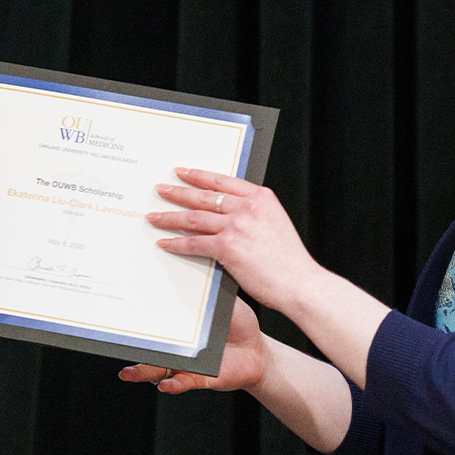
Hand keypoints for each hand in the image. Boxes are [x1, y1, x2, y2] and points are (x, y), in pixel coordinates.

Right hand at [119, 298, 266, 393]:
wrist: (258, 351)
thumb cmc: (239, 323)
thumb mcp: (224, 300)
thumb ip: (210, 287)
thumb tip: (196, 260)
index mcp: (180, 323)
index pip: (154, 317)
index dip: (137, 314)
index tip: (122, 305)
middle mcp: (177, 344)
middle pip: (148, 344)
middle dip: (130, 344)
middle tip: (115, 338)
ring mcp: (185, 362)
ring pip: (158, 368)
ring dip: (142, 371)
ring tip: (128, 372)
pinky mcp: (199, 378)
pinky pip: (183, 382)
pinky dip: (173, 384)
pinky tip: (165, 384)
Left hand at [146, 167, 325, 312]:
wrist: (299, 282)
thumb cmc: (289, 261)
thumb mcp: (275, 223)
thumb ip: (252, 214)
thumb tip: (227, 215)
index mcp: (261, 198)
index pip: (223, 180)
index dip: (199, 175)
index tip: (183, 172)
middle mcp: (247, 207)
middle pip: (204, 196)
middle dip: (178, 192)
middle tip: (161, 189)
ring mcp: (236, 226)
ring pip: (194, 217)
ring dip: (170, 217)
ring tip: (154, 216)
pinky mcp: (227, 247)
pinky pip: (194, 243)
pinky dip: (177, 243)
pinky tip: (165, 243)